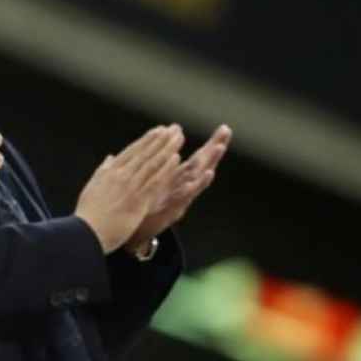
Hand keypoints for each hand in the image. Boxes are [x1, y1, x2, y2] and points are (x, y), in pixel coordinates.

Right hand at [73, 125, 184, 253]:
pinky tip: (175, 159)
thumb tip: (110, 158)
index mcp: (110, 172)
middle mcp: (121, 175)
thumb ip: (103, 170)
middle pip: (145, 153)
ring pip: (152, 164)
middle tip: (175, 129)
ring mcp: (131, 187)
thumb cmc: (89, 213)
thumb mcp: (92, 186)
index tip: (159, 130)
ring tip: (179, 138)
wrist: (87, 232)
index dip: (147, 140)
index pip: (132, 151)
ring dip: (167, 149)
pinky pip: (155, 181)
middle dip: (161, 140)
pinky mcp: (139, 200)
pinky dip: (165, 169)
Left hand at [125, 124, 230, 253]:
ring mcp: (180, 198)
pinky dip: (198, 184)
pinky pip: (188, 195)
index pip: (197, 158)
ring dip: (209, 162)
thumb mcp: (151, 183)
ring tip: (218, 147)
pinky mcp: (175, 209)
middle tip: (226, 131)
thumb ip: (157, 167)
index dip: (210, 144)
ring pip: (197, 177)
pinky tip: (209, 173)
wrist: (134, 232)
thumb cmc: (143, 207)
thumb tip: (160, 150)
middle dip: (215, 148)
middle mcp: (182, 187)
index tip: (224, 128)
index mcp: (177, 178)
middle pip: (202, 165)